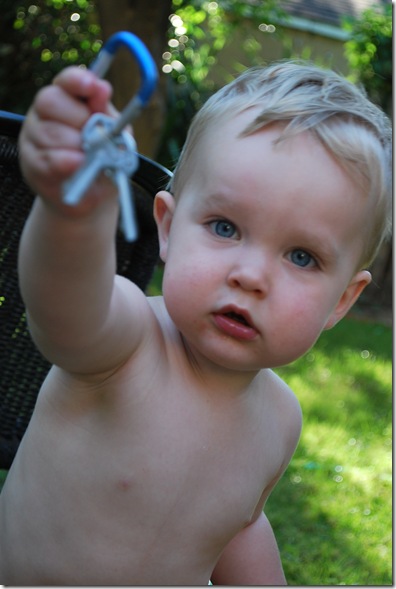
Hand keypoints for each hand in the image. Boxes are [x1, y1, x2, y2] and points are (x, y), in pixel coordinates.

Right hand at [18, 66, 115, 214]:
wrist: (93, 192)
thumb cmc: (103, 157)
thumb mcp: (113, 134)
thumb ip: (106, 113)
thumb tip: (102, 89)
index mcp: (68, 99)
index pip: (67, 80)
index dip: (77, 80)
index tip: (93, 86)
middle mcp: (45, 112)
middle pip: (50, 101)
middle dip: (77, 118)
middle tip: (93, 136)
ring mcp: (34, 136)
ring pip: (48, 132)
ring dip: (74, 145)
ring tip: (89, 156)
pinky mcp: (31, 162)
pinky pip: (46, 158)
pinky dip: (65, 162)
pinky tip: (78, 165)